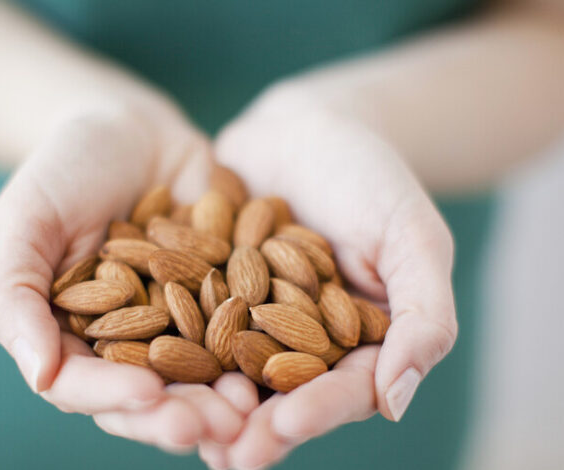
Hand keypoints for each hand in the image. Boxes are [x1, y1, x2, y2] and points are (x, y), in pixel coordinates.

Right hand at [0, 100, 246, 450]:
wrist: (130, 128)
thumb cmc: (63, 169)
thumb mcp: (24, 221)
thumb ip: (14, 296)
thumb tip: (38, 377)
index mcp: (71, 340)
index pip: (84, 386)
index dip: (113, 397)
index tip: (148, 395)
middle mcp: (129, 344)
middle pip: (152, 395)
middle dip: (182, 414)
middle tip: (218, 426)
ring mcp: (182, 324)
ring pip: (203, 375)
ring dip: (228, 397)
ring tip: (253, 407)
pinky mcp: (227, 298)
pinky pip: (248, 328)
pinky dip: (266, 346)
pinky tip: (290, 356)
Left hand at [199, 84, 456, 468]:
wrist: (309, 126)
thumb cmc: (374, 176)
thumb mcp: (413, 237)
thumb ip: (423, 317)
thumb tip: (396, 402)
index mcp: (360, 343)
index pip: (343, 391)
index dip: (316, 412)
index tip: (283, 426)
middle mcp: (302, 342)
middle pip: (280, 396)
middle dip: (253, 426)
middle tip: (225, 454)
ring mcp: (252, 320)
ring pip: (229, 372)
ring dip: (206, 403)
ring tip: (177, 427)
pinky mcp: (208, 292)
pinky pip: (188, 324)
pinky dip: (168, 346)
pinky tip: (140, 369)